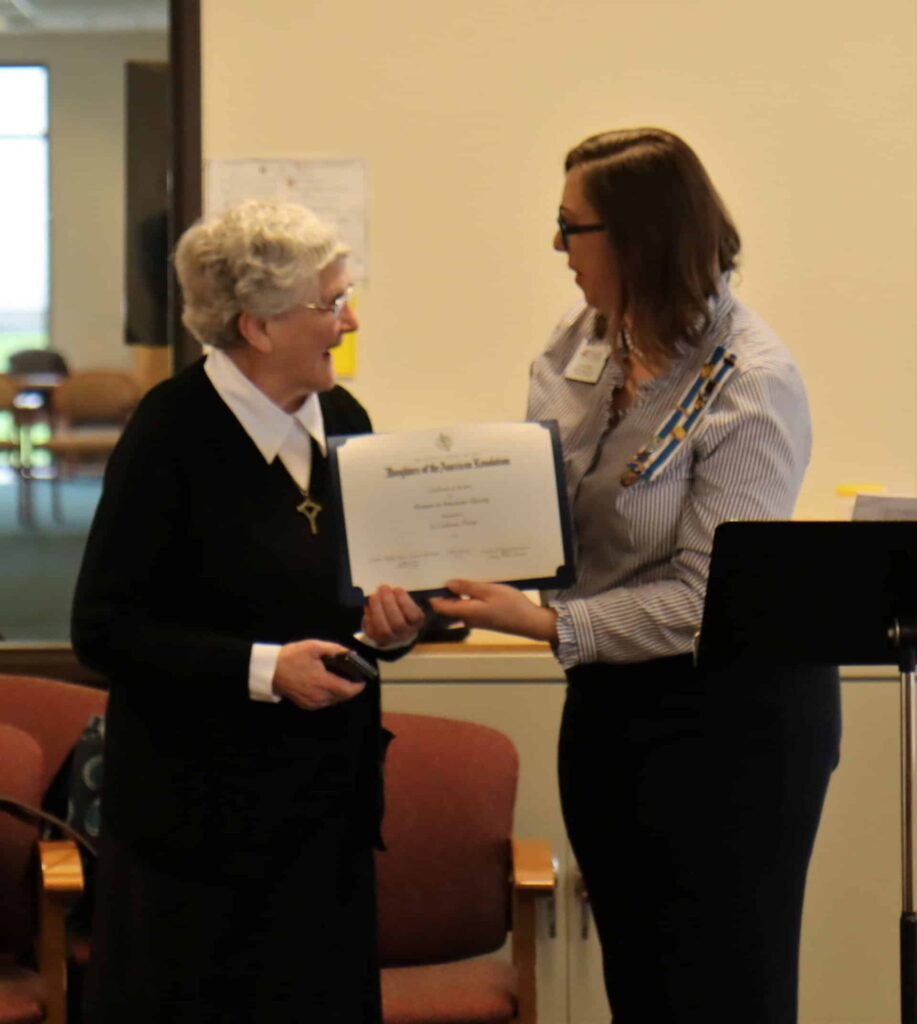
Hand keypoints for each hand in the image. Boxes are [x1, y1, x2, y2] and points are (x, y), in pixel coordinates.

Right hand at [273, 639, 365, 709]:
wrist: (270, 671)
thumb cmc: (291, 657)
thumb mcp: (313, 647)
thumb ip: (334, 649)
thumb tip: (350, 654)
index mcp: (322, 682)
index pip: (347, 690)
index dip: (358, 686)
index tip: (364, 679)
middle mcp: (319, 697)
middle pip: (343, 697)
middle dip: (350, 688)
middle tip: (353, 676)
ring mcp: (312, 703)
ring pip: (334, 701)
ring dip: (340, 692)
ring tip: (341, 678)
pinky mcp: (307, 705)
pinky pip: (325, 702)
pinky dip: (330, 695)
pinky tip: (328, 684)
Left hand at [362, 585, 425, 647]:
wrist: (393, 627)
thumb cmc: (402, 609)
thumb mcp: (409, 601)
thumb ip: (407, 596)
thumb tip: (401, 590)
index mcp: (416, 623)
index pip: (414, 617)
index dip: (405, 602)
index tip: (397, 589)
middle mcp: (405, 634)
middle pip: (398, 624)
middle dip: (389, 603)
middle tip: (383, 589)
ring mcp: (390, 639)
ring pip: (383, 630)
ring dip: (377, 610)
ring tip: (374, 596)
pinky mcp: (376, 638)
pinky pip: (371, 629)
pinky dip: (369, 616)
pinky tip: (369, 605)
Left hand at [428, 579, 558, 643]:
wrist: (531, 622)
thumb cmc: (512, 606)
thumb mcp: (489, 591)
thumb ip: (467, 587)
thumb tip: (448, 584)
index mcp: (466, 612)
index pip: (439, 606)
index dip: (432, 593)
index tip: (431, 577)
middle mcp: (467, 618)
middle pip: (448, 605)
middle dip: (445, 589)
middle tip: (444, 568)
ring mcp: (476, 619)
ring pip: (460, 604)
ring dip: (458, 591)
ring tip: (459, 571)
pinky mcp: (484, 618)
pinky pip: (470, 605)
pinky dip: (469, 595)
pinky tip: (474, 583)